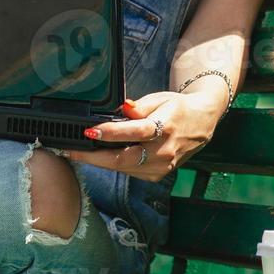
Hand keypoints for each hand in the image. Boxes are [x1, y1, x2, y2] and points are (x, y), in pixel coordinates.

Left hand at [58, 90, 219, 182]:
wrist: (201, 123)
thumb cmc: (177, 109)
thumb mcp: (160, 99)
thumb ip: (140, 107)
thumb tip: (122, 108)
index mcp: (166, 127)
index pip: (135, 132)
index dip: (111, 133)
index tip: (90, 130)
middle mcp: (164, 151)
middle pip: (124, 158)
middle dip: (94, 156)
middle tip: (71, 150)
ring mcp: (162, 166)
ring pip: (124, 168)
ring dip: (100, 162)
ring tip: (79, 153)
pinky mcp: (158, 175)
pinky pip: (131, 171)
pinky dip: (114, 165)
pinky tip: (100, 157)